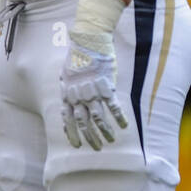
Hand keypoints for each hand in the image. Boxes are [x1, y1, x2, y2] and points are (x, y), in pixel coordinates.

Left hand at [60, 35, 128, 149]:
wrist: (88, 42)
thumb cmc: (77, 55)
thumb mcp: (66, 73)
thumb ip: (67, 87)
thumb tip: (66, 94)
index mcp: (67, 94)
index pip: (68, 119)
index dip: (72, 134)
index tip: (76, 145)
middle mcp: (79, 97)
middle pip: (84, 123)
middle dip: (90, 138)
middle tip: (97, 148)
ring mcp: (92, 93)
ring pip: (98, 119)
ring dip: (105, 132)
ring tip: (111, 141)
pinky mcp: (106, 87)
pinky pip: (113, 107)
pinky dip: (119, 118)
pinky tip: (124, 125)